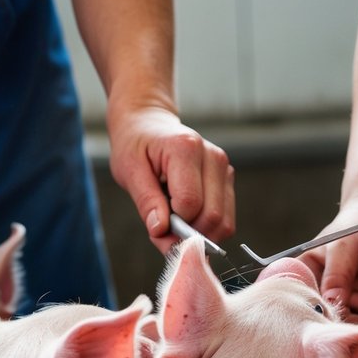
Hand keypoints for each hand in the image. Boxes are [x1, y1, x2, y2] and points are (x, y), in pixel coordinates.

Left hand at [106, 106, 234, 252]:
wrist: (149, 124)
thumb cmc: (136, 145)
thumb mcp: (129, 171)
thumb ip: (146, 202)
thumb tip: (161, 231)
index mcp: (186, 148)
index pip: (190, 204)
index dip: (172, 224)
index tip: (156, 224)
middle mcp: (213, 157)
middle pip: (212, 217)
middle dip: (188, 234)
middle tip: (164, 228)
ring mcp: (224, 168)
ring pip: (223, 223)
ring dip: (198, 233)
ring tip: (175, 219)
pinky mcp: (227, 180)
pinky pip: (225, 219)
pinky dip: (206, 227)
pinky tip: (187, 215)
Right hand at [302, 196, 357, 322]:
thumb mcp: (343, 246)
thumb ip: (336, 275)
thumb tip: (330, 304)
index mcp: (318, 281)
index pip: (308, 305)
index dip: (313, 315)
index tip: (322, 316)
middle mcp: (340, 298)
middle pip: (334, 323)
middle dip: (341, 324)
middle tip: (349, 315)